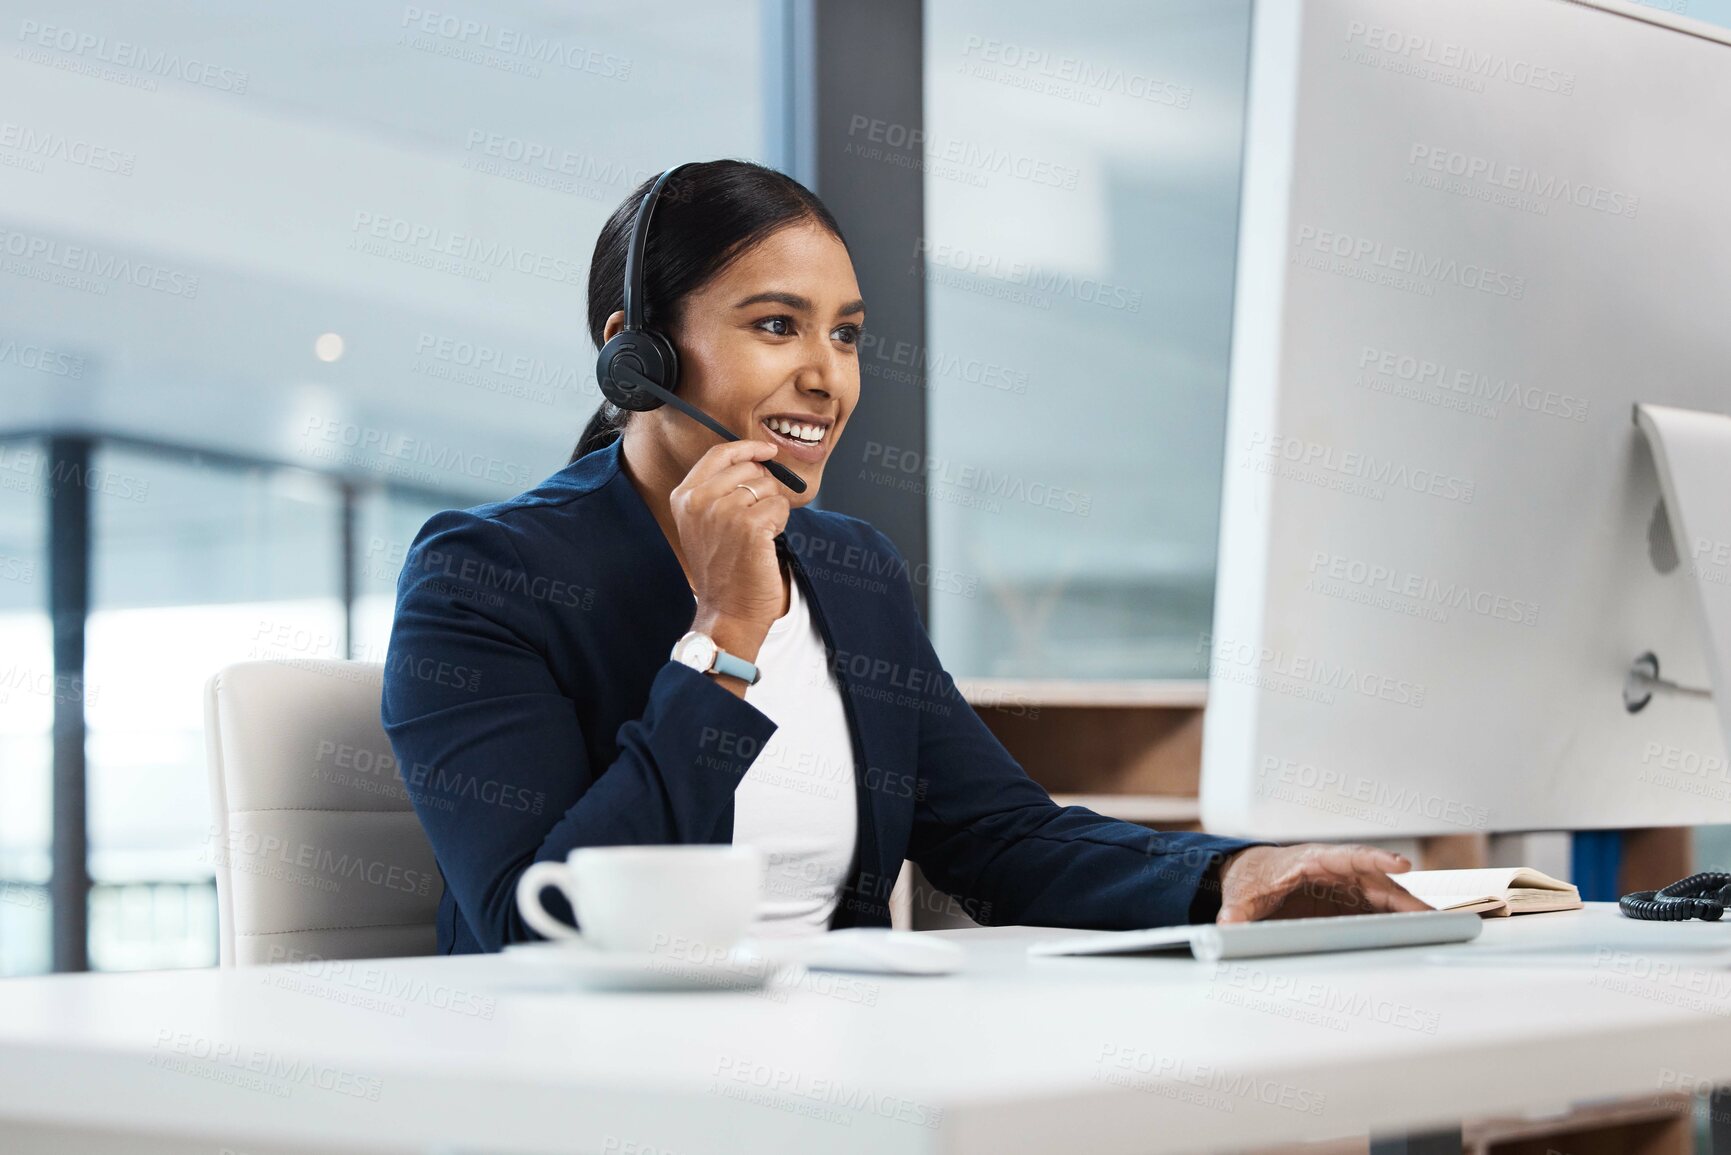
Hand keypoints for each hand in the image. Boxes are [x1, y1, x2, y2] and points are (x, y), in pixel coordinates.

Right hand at [669, 440, 791, 658]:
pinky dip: (780, 523)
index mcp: (684, 497)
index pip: (720, 454)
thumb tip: (757, 461)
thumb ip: (720, 490)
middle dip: (763, 491)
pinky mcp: (749, 526)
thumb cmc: (722, 570)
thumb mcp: (705, 524)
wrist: (728, 610)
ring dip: (771, 510)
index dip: (748, 448)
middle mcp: (700, 500)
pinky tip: (765, 543)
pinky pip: (780, 506)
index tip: (768, 450)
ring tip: (756, 537)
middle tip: (754, 523)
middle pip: (750, 469)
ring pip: (768, 487)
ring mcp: (723, 512)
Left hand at [1214, 844, 1433, 922]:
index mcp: (1311, 860)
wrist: (1252, 874)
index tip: (1401, 866)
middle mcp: (1335, 869)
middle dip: (1403, 896)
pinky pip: (1378, 908)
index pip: (1349, 857)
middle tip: (1428, 916)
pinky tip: (1417, 933)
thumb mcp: (1240, 896)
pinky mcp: (1350, 900)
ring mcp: (1346, 884)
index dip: (1376, 860)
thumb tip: (1227, 925)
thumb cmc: (1250, 878)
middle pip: (1376, 879)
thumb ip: (1236, 911)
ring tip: (1435, 928)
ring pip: (1383, 894)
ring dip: (1406, 910)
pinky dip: (1397, 918)